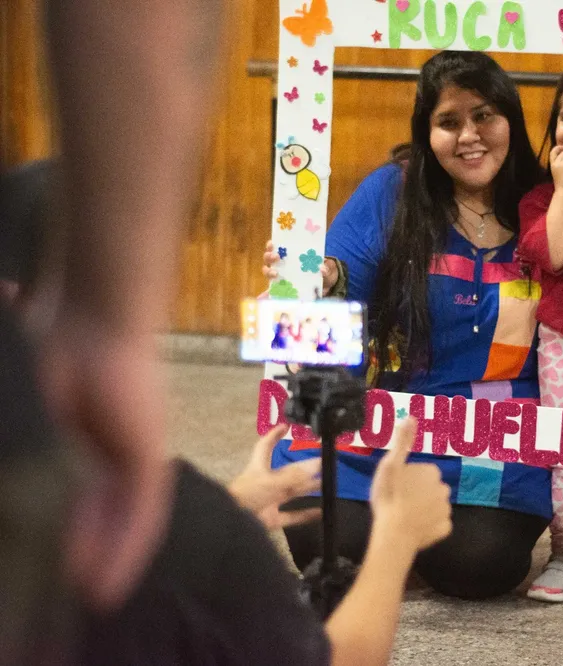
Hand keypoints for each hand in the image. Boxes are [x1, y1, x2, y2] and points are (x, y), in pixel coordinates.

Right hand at [34, 312, 171, 609]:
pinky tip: (107, 579)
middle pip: (104, 514)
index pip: (77, 496)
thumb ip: (32, 443)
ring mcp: (135, 452)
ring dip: (110, 559)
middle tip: (76, 590)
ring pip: (126, 520)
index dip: (66, 531)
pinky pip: (144, 512)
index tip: (49, 563)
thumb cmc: (57, 350)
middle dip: (90, 552)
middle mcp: (114, 450)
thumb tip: (11, 467)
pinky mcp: (149, 454)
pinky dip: (127, 547)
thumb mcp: (36, 411)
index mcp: (85, 437)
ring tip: (93, 596)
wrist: (94, 320)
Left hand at [227, 424, 322, 529]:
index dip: (274, 435)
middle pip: (287, 471)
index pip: (265, 446)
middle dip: (304, 467)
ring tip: (327, 483)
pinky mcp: (271, 519)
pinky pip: (292, 516)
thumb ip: (294, 475)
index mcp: (259, 468)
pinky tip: (321, 512)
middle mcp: (264, 483)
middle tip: (323, 462)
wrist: (228, 526)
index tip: (286, 426)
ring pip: (291, 492)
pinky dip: (306, 514)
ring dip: (308, 488)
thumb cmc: (245, 498)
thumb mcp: (269, 483)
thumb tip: (318, 462)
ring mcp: (267, 502)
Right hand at [262, 240, 338, 294]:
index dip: (271, 246)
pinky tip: (263, 297)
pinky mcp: (283, 290)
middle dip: (269, 257)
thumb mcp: (327, 267)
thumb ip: (326, 268)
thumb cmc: (324, 272)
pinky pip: (273, 292)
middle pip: (269, 260)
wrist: (327, 286)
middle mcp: (283, 266)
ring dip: (268, 272)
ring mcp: (282, 278)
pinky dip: (267, 295)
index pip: (277, 249)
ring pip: (269, 273)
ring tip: (275, 273)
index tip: (272, 243)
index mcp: (292, 256)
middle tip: (276, 256)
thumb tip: (322, 269)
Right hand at [369, 418, 451, 553]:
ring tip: (406, 516)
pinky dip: (429, 526)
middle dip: (420, 493)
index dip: (410, 480)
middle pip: (431, 488)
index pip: (423, 472)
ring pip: (435, 506)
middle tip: (401, 502)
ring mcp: (446, 510)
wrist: (394, 533)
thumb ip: (403, 442)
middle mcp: (444, 488)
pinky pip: (438, 524)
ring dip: (425, 510)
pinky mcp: (445, 529)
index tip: (398, 487)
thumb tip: (412, 418)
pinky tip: (416, 528)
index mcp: (432, 472)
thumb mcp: (391, 465)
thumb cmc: (390, 496)